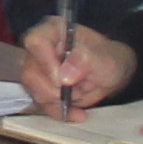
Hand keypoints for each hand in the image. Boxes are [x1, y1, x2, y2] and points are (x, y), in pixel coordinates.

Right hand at [16, 19, 140, 117]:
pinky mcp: (40, 88)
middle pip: (29, 72)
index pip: (35, 41)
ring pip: (33, 91)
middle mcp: (39, 48)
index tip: (63, 81)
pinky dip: (59, 112)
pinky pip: (41, 105)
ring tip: (81, 96)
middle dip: (54, 90)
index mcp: (53, 30)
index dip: (45, 63)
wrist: (112, 75)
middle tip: (76, 92)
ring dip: (58, 101)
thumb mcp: (105, 58)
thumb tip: (65, 76)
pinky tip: (77, 113)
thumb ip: (86, 61)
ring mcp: (37, 69)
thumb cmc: (109, 59)